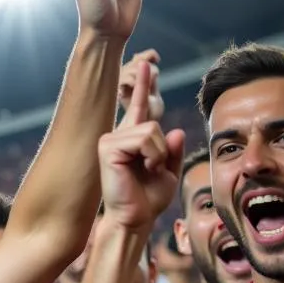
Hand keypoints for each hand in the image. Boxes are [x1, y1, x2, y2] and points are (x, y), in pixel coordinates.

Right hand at [98, 60, 183, 230]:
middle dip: (163, 149)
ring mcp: (110, 140)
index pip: (138, 107)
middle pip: (154, 122)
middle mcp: (118, 136)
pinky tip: (142, 168)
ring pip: (151, 130)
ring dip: (158, 154)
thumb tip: (176, 131)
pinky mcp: (108, 147)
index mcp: (132, 140)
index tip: (146, 64)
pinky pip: (144, 138)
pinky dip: (152, 155)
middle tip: (152, 169)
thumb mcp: (169, 172)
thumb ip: (173, 150)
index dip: (143, 86)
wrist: (135, 218)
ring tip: (147, 169)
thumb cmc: (148, 199)